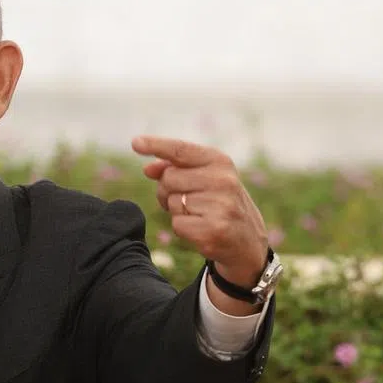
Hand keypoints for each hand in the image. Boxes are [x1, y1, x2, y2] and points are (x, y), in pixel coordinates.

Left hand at [132, 135, 268, 288]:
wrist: (247, 239)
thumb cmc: (218, 202)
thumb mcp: (204, 178)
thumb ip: (175, 168)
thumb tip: (148, 169)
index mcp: (220, 161)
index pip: (180, 150)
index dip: (156, 145)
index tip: (136, 143)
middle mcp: (222, 180)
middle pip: (168, 178)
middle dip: (168, 191)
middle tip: (187, 200)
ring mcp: (220, 205)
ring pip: (172, 203)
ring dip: (178, 211)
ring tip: (200, 214)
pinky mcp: (213, 230)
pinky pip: (176, 224)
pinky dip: (183, 228)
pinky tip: (202, 228)